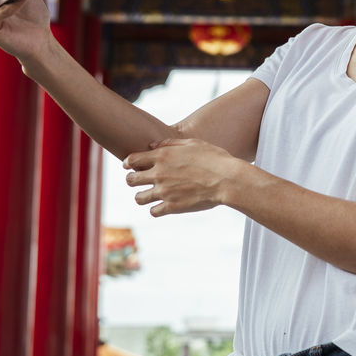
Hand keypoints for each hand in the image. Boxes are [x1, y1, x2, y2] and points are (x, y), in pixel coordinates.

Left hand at [123, 137, 238, 215]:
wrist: (227, 179)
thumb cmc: (214, 158)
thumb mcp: (193, 143)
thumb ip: (170, 143)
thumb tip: (153, 145)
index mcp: (163, 156)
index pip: (132, 160)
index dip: (128, 163)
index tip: (129, 166)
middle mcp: (159, 174)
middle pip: (131, 180)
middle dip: (132, 180)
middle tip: (138, 181)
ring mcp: (164, 191)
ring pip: (139, 198)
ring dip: (142, 196)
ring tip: (150, 195)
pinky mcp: (172, 207)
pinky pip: (153, 211)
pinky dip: (156, 209)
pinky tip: (163, 205)